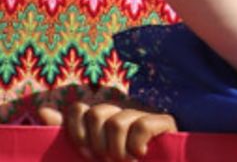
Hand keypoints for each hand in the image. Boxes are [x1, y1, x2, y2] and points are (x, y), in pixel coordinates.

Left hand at [38, 98, 177, 160]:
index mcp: (103, 117)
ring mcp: (144, 114)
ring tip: (124, 161)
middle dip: (97, 143)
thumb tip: (43, 110)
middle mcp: (122, 110)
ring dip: (117, 150)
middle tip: (105, 159)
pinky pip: (142, 126)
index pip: (79, 109)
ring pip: (117, 122)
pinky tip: (140, 155)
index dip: (77, 132)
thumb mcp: (88, 153)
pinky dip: (136, 145)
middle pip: (97, 113)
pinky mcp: (165, 122)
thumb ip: (69, 134)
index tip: (86, 154)